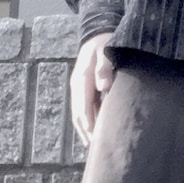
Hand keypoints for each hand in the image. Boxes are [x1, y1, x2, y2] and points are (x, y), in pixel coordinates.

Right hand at [70, 32, 114, 147]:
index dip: (89, 122)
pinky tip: (94, 133)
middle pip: (79, 113)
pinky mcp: (83, 89)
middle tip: (96, 148)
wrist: (97, 34)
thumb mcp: (106, 51)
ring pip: (79, 113)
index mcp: (82, 78)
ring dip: (85, 130)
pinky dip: (87, 122)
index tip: (94, 137)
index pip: (83, 105)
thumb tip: (103, 87)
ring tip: (94, 146)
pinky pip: (83, 109)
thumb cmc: (105, 42)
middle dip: (86, 131)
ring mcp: (79, 88)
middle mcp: (77, 85)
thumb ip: (104, 68)